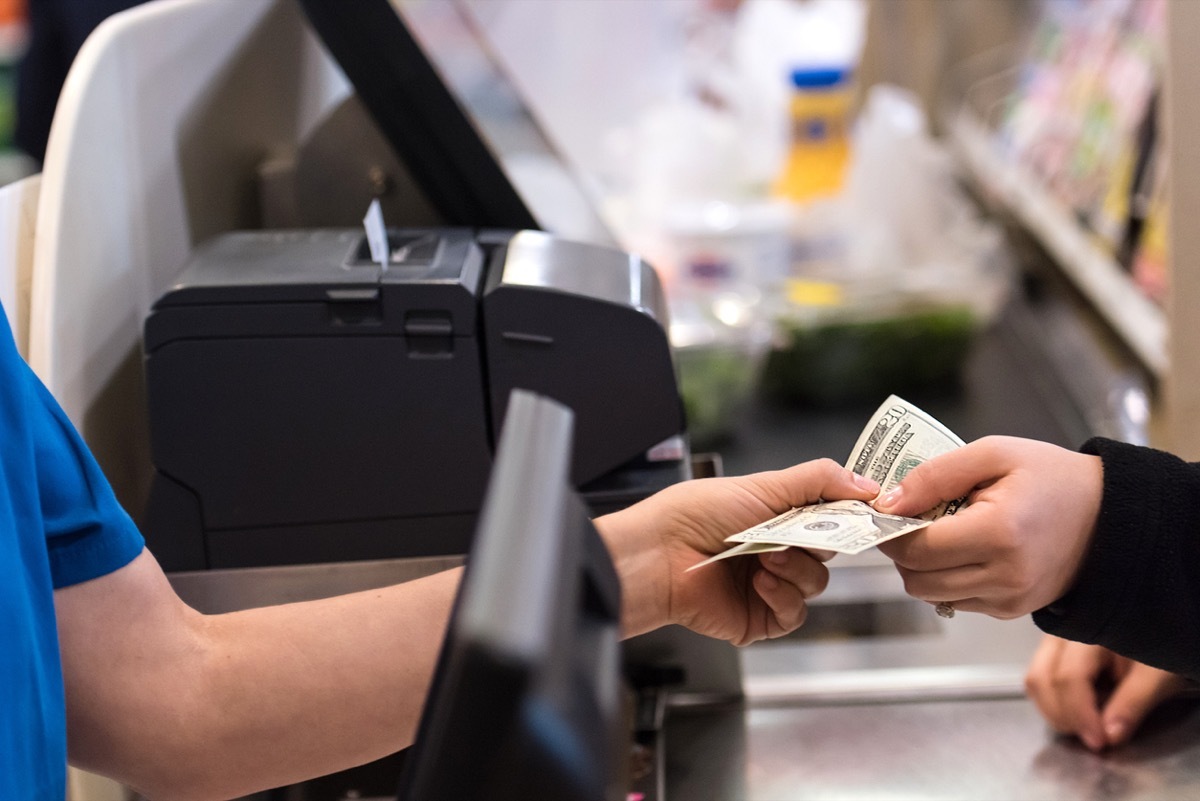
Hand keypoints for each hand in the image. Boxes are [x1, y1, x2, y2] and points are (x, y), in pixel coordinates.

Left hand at [596, 459, 879, 644]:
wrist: (660, 555)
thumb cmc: (696, 514)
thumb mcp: (763, 485)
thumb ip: (818, 480)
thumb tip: (865, 483)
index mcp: (775, 516)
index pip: (828, 516)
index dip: (847, 516)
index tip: (868, 512)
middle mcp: (774, 550)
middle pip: (828, 551)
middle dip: (819, 541)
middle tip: (802, 532)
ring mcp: (767, 585)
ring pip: (815, 583)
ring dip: (796, 568)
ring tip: (766, 557)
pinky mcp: (759, 618)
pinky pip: (794, 613)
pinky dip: (783, 597)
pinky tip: (760, 582)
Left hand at [873, 436, 1102, 617]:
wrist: (1110, 516)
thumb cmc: (1053, 478)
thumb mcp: (994, 454)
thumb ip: (935, 476)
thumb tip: (889, 501)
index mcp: (999, 534)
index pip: (916, 549)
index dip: (890, 531)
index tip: (887, 510)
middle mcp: (1004, 576)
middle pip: (916, 580)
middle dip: (902, 551)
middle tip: (910, 520)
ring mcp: (1009, 600)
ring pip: (931, 595)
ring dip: (922, 567)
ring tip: (940, 532)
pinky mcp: (1011, 611)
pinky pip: (956, 601)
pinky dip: (946, 578)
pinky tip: (964, 549)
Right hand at [1025, 635, 1187, 750]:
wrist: (1152, 634)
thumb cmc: (1156, 653)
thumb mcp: (1156, 677)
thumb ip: (1133, 703)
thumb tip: (1109, 736)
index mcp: (1090, 633)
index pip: (1069, 676)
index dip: (1080, 714)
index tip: (1099, 742)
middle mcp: (1061, 633)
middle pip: (1042, 679)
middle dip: (1064, 717)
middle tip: (1093, 738)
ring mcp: (1050, 641)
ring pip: (1034, 681)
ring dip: (1055, 712)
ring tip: (1085, 727)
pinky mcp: (1049, 652)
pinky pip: (1037, 680)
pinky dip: (1053, 704)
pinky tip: (1078, 712)